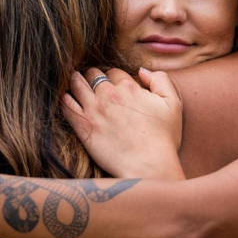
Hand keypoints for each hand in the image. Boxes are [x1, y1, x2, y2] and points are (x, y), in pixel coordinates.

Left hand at [64, 68, 183, 180]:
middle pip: (93, 75)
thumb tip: (142, 71)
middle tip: (93, 83)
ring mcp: (93, 110)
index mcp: (129, 87)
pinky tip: (67, 99)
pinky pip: (66, 106)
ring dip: (76, 81)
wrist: (148, 167)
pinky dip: (65, 99)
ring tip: (75, 83)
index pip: (114, 72)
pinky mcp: (83, 127)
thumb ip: (161, 80)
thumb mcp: (173, 103)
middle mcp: (108, 95)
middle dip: (93, 77)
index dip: (114, 78)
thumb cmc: (163, 139)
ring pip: (76, 84)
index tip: (113, 85)